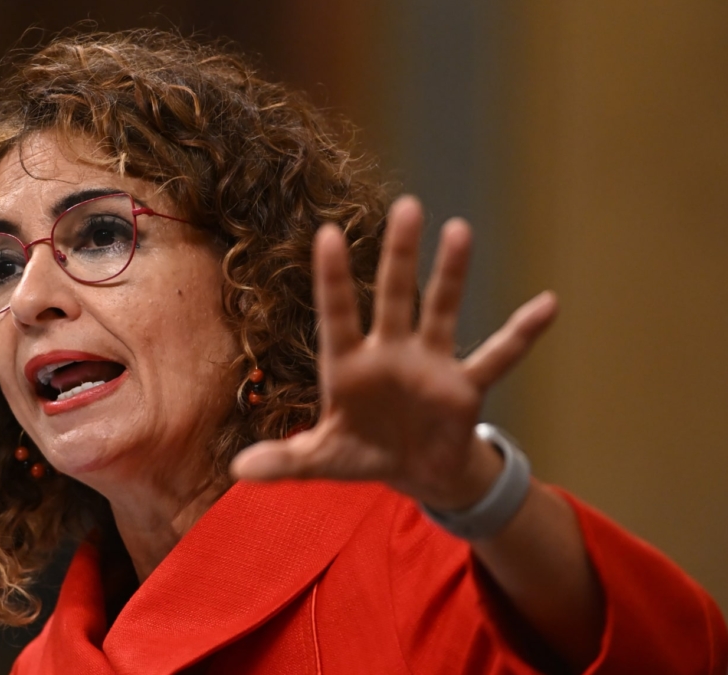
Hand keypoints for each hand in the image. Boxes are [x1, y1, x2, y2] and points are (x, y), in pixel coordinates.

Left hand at [230, 195, 557, 510]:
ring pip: (441, 311)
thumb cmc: (361, 454)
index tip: (325, 234)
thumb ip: (284, 462)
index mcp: (347, 365)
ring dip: (451, 275)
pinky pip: (497, 357)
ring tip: (459, 230)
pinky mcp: (464, 387)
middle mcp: (388, 352)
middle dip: (399, 255)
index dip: (332, 278)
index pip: (336, 313)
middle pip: (393, 296)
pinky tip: (548, 305)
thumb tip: (238, 471)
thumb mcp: (321, 461)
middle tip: (407, 206)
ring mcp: (429, 364)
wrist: (413, 472)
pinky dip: (521, 334)